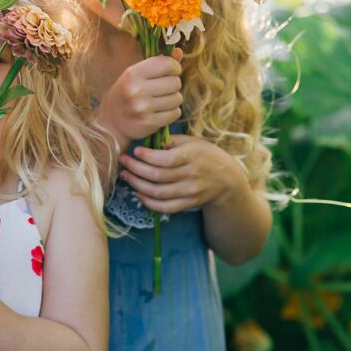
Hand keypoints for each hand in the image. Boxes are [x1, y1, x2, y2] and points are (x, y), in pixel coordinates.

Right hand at [98, 49, 182, 142]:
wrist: (111, 121)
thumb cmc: (126, 93)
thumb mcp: (136, 75)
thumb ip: (158, 62)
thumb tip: (178, 51)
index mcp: (133, 74)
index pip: (167, 64)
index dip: (174, 68)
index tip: (169, 73)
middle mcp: (137, 90)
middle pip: (175, 82)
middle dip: (172, 86)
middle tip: (162, 90)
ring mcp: (142, 108)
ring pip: (177, 99)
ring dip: (172, 100)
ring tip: (159, 102)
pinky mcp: (149, 123)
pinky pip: (175, 113)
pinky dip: (171, 113)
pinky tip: (159, 113)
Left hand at [118, 134, 244, 213]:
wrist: (227, 179)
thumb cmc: (205, 155)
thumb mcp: (193, 142)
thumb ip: (171, 142)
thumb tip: (148, 143)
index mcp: (192, 156)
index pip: (166, 159)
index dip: (147, 157)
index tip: (135, 151)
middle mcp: (191, 175)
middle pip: (158, 176)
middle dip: (136, 169)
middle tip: (123, 161)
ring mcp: (190, 192)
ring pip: (158, 192)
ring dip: (137, 185)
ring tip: (126, 175)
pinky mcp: (188, 204)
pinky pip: (165, 207)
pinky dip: (149, 202)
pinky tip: (138, 193)